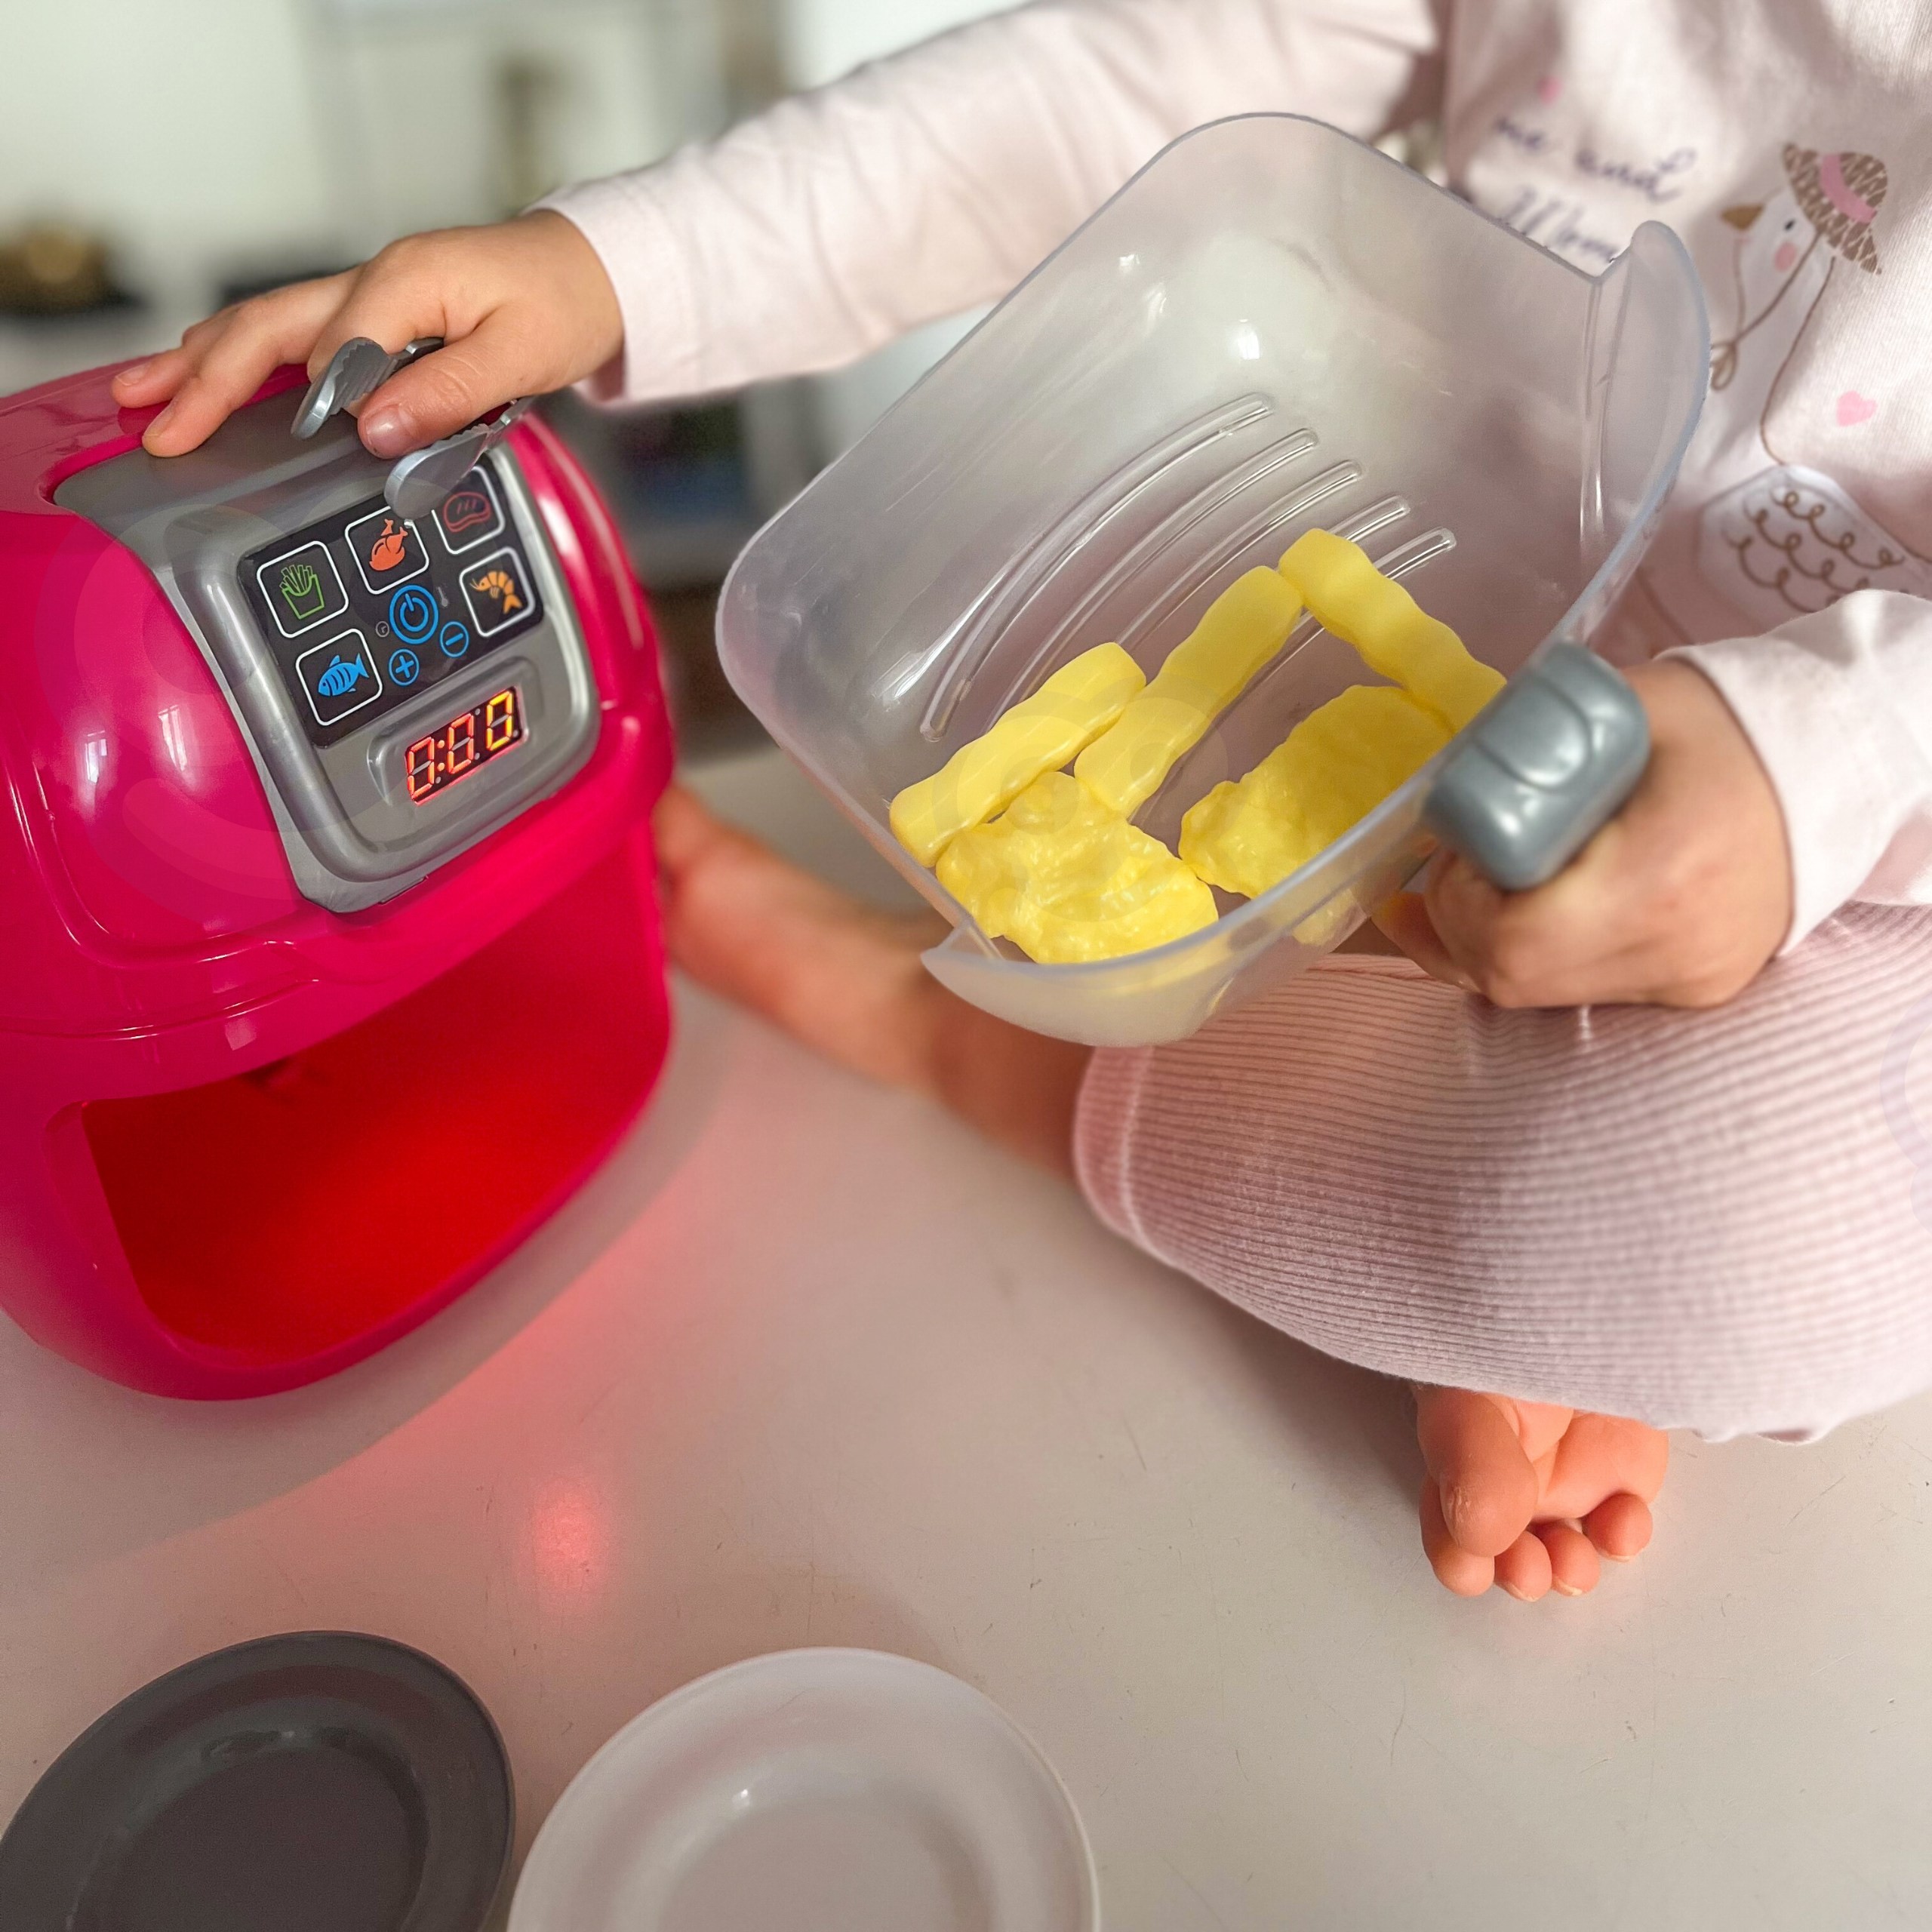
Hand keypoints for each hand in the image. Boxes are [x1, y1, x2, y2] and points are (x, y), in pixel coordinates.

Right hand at [109, 211, 622, 459]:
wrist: (590, 272)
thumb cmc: (561, 304)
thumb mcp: (522, 353)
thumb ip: (450, 391)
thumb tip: (376, 427)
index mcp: (403, 284)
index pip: (335, 353)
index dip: (321, 404)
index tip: (311, 447)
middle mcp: (371, 283)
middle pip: (267, 328)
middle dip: (205, 377)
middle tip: (153, 424)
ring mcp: (365, 297)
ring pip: (264, 326)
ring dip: (200, 361)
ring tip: (141, 393)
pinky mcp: (373, 317)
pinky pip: (290, 335)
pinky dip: (239, 356)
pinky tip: (204, 373)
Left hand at [1378, 658, 1792, 1006]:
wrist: (1837, 767)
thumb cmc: (1725, 725)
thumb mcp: (1624, 707)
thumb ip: (1531, 741)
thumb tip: (1449, 780)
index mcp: (1660, 873)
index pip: (1514, 938)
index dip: (1458, 902)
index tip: (1455, 848)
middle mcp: (1677, 947)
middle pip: (1515, 977)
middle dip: (1458, 925)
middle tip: (1457, 863)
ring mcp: (1687, 980)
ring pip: (1537, 994)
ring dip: (1484, 943)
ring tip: (1474, 882)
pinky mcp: (1690, 992)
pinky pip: (1578, 991)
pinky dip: (1529, 955)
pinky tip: (1495, 919)